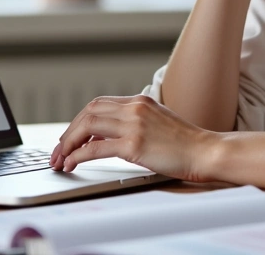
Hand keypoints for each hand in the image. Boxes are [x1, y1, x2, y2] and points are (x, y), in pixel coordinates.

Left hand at [50, 95, 219, 182]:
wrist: (206, 151)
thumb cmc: (185, 144)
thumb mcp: (157, 124)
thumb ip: (133, 124)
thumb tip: (104, 137)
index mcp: (140, 101)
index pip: (98, 105)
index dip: (79, 121)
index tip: (69, 137)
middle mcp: (135, 108)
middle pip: (88, 112)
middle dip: (68, 132)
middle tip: (58, 150)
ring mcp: (134, 124)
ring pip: (87, 126)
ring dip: (68, 143)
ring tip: (61, 159)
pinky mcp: (134, 144)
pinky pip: (96, 148)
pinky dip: (79, 155)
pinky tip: (73, 163)